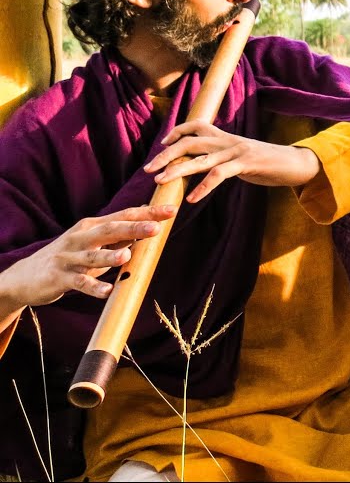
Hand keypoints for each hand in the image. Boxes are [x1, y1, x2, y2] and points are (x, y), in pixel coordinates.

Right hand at [0, 204, 177, 308]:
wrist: (26, 276)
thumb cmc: (69, 256)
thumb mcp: (93, 241)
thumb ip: (118, 232)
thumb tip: (146, 216)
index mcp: (92, 226)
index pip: (124, 215)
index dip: (148, 213)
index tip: (171, 210)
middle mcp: (80, 238)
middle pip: (109, 231)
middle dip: (133, 229)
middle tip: (156, 228)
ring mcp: (69, 258)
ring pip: (92, 256)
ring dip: (110, 256)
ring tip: (127, 256)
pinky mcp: (59, 278)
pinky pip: (79, 283)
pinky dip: (93, 286)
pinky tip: (107, 290)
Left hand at [143, 120, 320, 202]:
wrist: (296, 163)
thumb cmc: (268, 163)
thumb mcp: (242, 156)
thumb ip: (223, 157)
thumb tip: (204, 166)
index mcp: (226, 137)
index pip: (196, 126)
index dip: (176, 132)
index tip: (162, 143)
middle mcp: (228, 140)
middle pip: (189, 142)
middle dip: (166, 155)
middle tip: (149, 170)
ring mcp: (236, 150)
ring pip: (200, 158)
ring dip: (177, 170)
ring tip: (160, 182)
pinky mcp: (246, 163)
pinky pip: (219, 174)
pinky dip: (203, 187)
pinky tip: (192, 199)